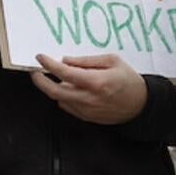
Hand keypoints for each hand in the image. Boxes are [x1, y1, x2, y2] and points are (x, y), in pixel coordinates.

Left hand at [30, 53, 146, 124]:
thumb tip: (65, 60)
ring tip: (56, 78)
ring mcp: (87, 110)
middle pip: (54, 91)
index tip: (41, 57)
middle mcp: (89, 98)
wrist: (140, 105)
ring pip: (59, 99)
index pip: (64, 73)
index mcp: (96, 81)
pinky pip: (67, 106)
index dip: (49, 64)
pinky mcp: (87, 117)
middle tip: (35, 72)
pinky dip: (63, 96)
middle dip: (40, 81)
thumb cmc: (128, 80)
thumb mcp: (112, 61)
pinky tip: (69, 88)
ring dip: (53, 88)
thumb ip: (86, 61)